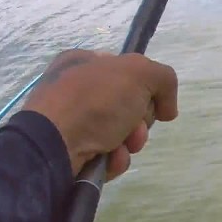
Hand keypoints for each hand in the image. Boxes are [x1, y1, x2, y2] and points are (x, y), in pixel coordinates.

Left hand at [23, 50, 178, 179]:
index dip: (144, 87)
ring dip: (130, 142)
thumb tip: (166, 110)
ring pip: (120, 133)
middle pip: (128, 105)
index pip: (126, 71)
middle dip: (139, 121)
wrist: (55, 145)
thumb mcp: (139, 72)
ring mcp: (71, 122)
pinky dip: (114, 158)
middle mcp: (74, 89)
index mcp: (83, 63)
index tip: (147, 99)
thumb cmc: (95, 101)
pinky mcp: (70, 151)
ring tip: (121, 147)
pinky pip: (106, 154)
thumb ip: (164, 79)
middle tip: (135, 127)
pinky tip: (108, 159)